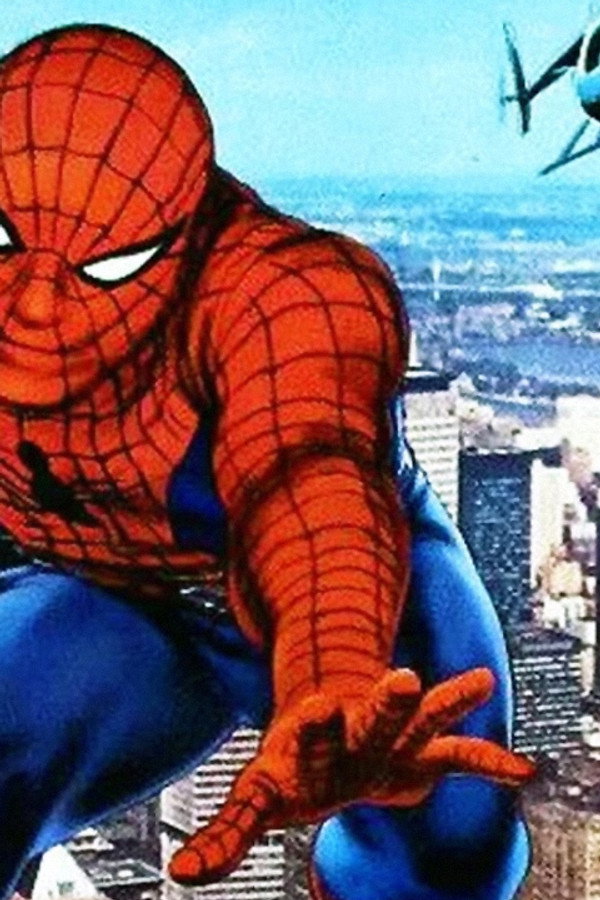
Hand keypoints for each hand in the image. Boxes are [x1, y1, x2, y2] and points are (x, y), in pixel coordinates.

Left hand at [168, 667, 534, 885]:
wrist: (332, 726)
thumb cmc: (296, 767)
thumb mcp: (261, 798)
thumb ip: (227, 832)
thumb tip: (180, 871)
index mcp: (311, 747)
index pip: (311, 738)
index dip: (316, 728)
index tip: (318, 710)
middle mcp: (354, 735)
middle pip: (371, 718)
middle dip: (386, 703)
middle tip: (403, 676)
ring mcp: (389, 739)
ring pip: (417, 720)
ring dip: (442, 705)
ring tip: (482, 680)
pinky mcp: (417, 750)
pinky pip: (455, 753)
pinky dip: (484, 762)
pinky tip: (522, 771)